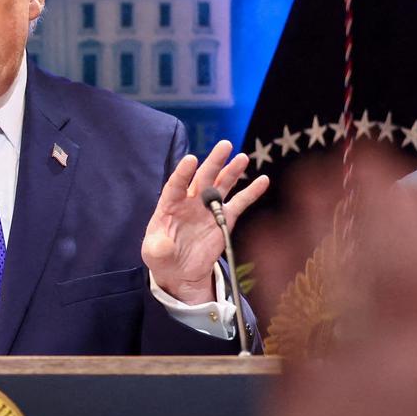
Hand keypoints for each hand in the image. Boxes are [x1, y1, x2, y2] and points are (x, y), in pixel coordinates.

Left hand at [141, 140, 269, 302]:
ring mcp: (208, 208)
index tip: (191, 159)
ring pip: (222, 185)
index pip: (176, 185)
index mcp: (170, 204)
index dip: (183, 172)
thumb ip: (157, 248)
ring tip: (242, 158)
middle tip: (225, 145)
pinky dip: (251, 192)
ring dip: (232, 171)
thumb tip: (164, 245)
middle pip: (203, 177)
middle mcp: (191, 201)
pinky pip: (240, 203)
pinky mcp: (224, 219)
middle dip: (214, 162)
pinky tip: (263, 180)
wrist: (180, 270)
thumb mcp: (153, 254)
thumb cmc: (162, 256)